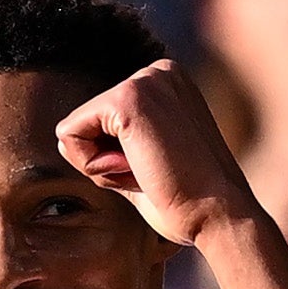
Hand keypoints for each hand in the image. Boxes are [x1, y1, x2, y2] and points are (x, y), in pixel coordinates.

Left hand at [55, 59, 266, 252]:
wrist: (221, 216)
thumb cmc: (191, 204)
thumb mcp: (151, 160)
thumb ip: (119, 144)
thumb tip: (66, 141)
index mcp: (169, 84)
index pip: (105, 119)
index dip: (118, 160)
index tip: (161, 171)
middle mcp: (158, 72)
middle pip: (87, 121)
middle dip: (107, 161)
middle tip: (154, 175)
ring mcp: (144, 81)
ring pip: (76, 128)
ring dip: (102, 165)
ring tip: (147, 173)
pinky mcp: (126, 99)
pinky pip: (69, 134)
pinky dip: (92, 165)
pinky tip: (135, 170)